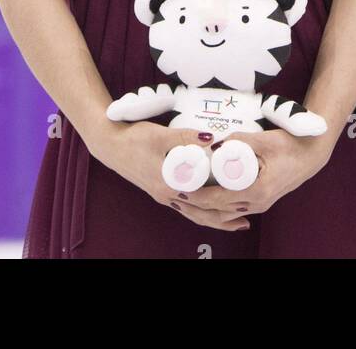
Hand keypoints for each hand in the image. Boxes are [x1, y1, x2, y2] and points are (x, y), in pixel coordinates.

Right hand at [92, 123, 250, 232]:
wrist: (110, 144)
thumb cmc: (133, 140)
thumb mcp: (161, 135)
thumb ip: (186, 137)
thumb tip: (211, 139)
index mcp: (169, 185)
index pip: (202, 201)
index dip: (223, 203)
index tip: (243, 201)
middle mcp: (167, 196)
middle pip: (199, 214)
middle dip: (223, 219)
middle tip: (245, 221)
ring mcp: (163, 195)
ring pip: (192, 213)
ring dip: (212, 218)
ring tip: (233, 221)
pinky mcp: (161, 190)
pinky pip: (185, 207)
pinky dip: (200, 210)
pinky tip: (209, 206)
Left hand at [180, 130, 327, 220]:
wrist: (310, 154)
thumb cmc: (290, 145)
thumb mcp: (265, 139)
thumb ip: (239, 141)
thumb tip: (215, 142)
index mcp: (256, 191)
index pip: (218, 199)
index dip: (197, 195)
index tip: (180, 187)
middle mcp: (256, 204)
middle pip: (218, 211)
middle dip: (196, 204)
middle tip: (177, 191)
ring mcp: (258, 205)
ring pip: (225, 213)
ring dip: (205, 206)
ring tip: (187, 195)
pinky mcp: (259, 202)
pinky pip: (233, 209)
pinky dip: (217, 205)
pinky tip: (207, 197)